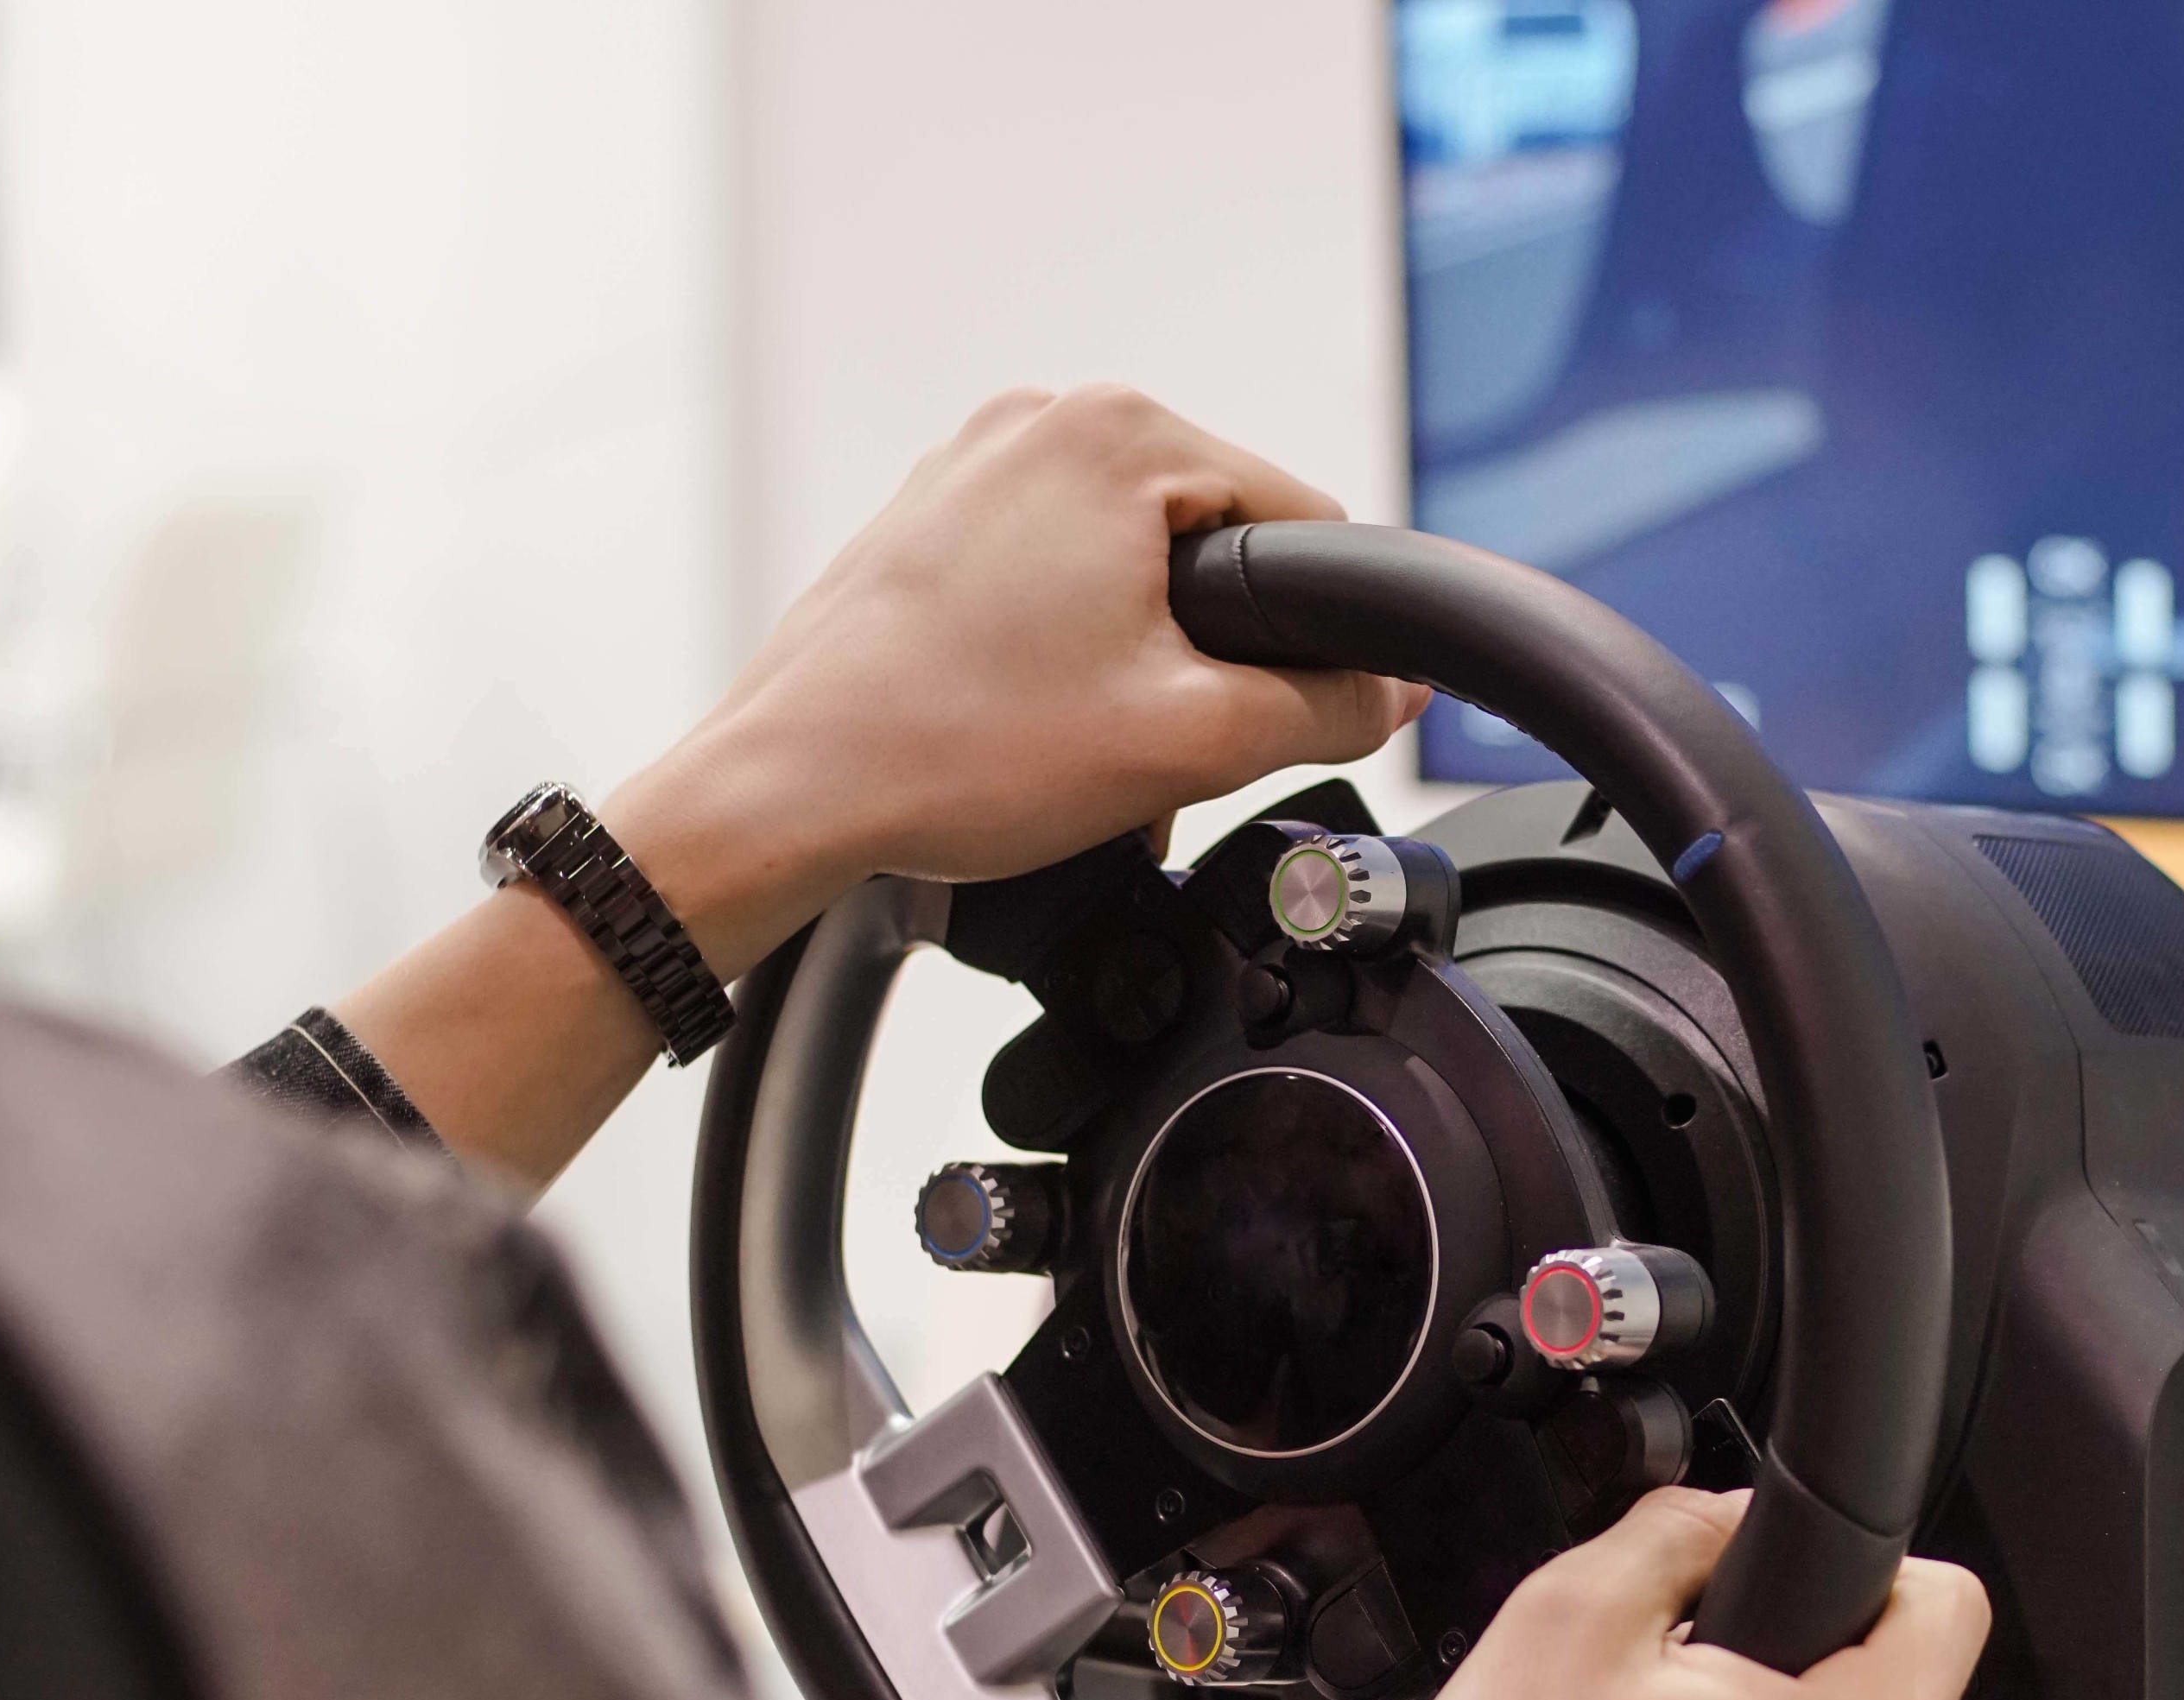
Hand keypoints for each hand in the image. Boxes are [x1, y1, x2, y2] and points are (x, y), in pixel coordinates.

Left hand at [603, 383, 1425, 978]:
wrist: (788, 794)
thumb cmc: (952, 749)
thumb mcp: (1190, 741)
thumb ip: (1326, 708)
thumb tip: (1395, 690)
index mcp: (1117, 433)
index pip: (1301, 518)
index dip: (1314, 630)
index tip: (1267, 709)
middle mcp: (1039, 422)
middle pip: (1213, 541)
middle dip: (1211, 647)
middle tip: (1150, 738)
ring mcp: (973, 467)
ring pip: (1130, 565)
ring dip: (1139, 656)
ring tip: (1077, 736)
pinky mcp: (930, 522)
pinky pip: (1052, 576)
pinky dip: (1065, 648)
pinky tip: (1025, 720)